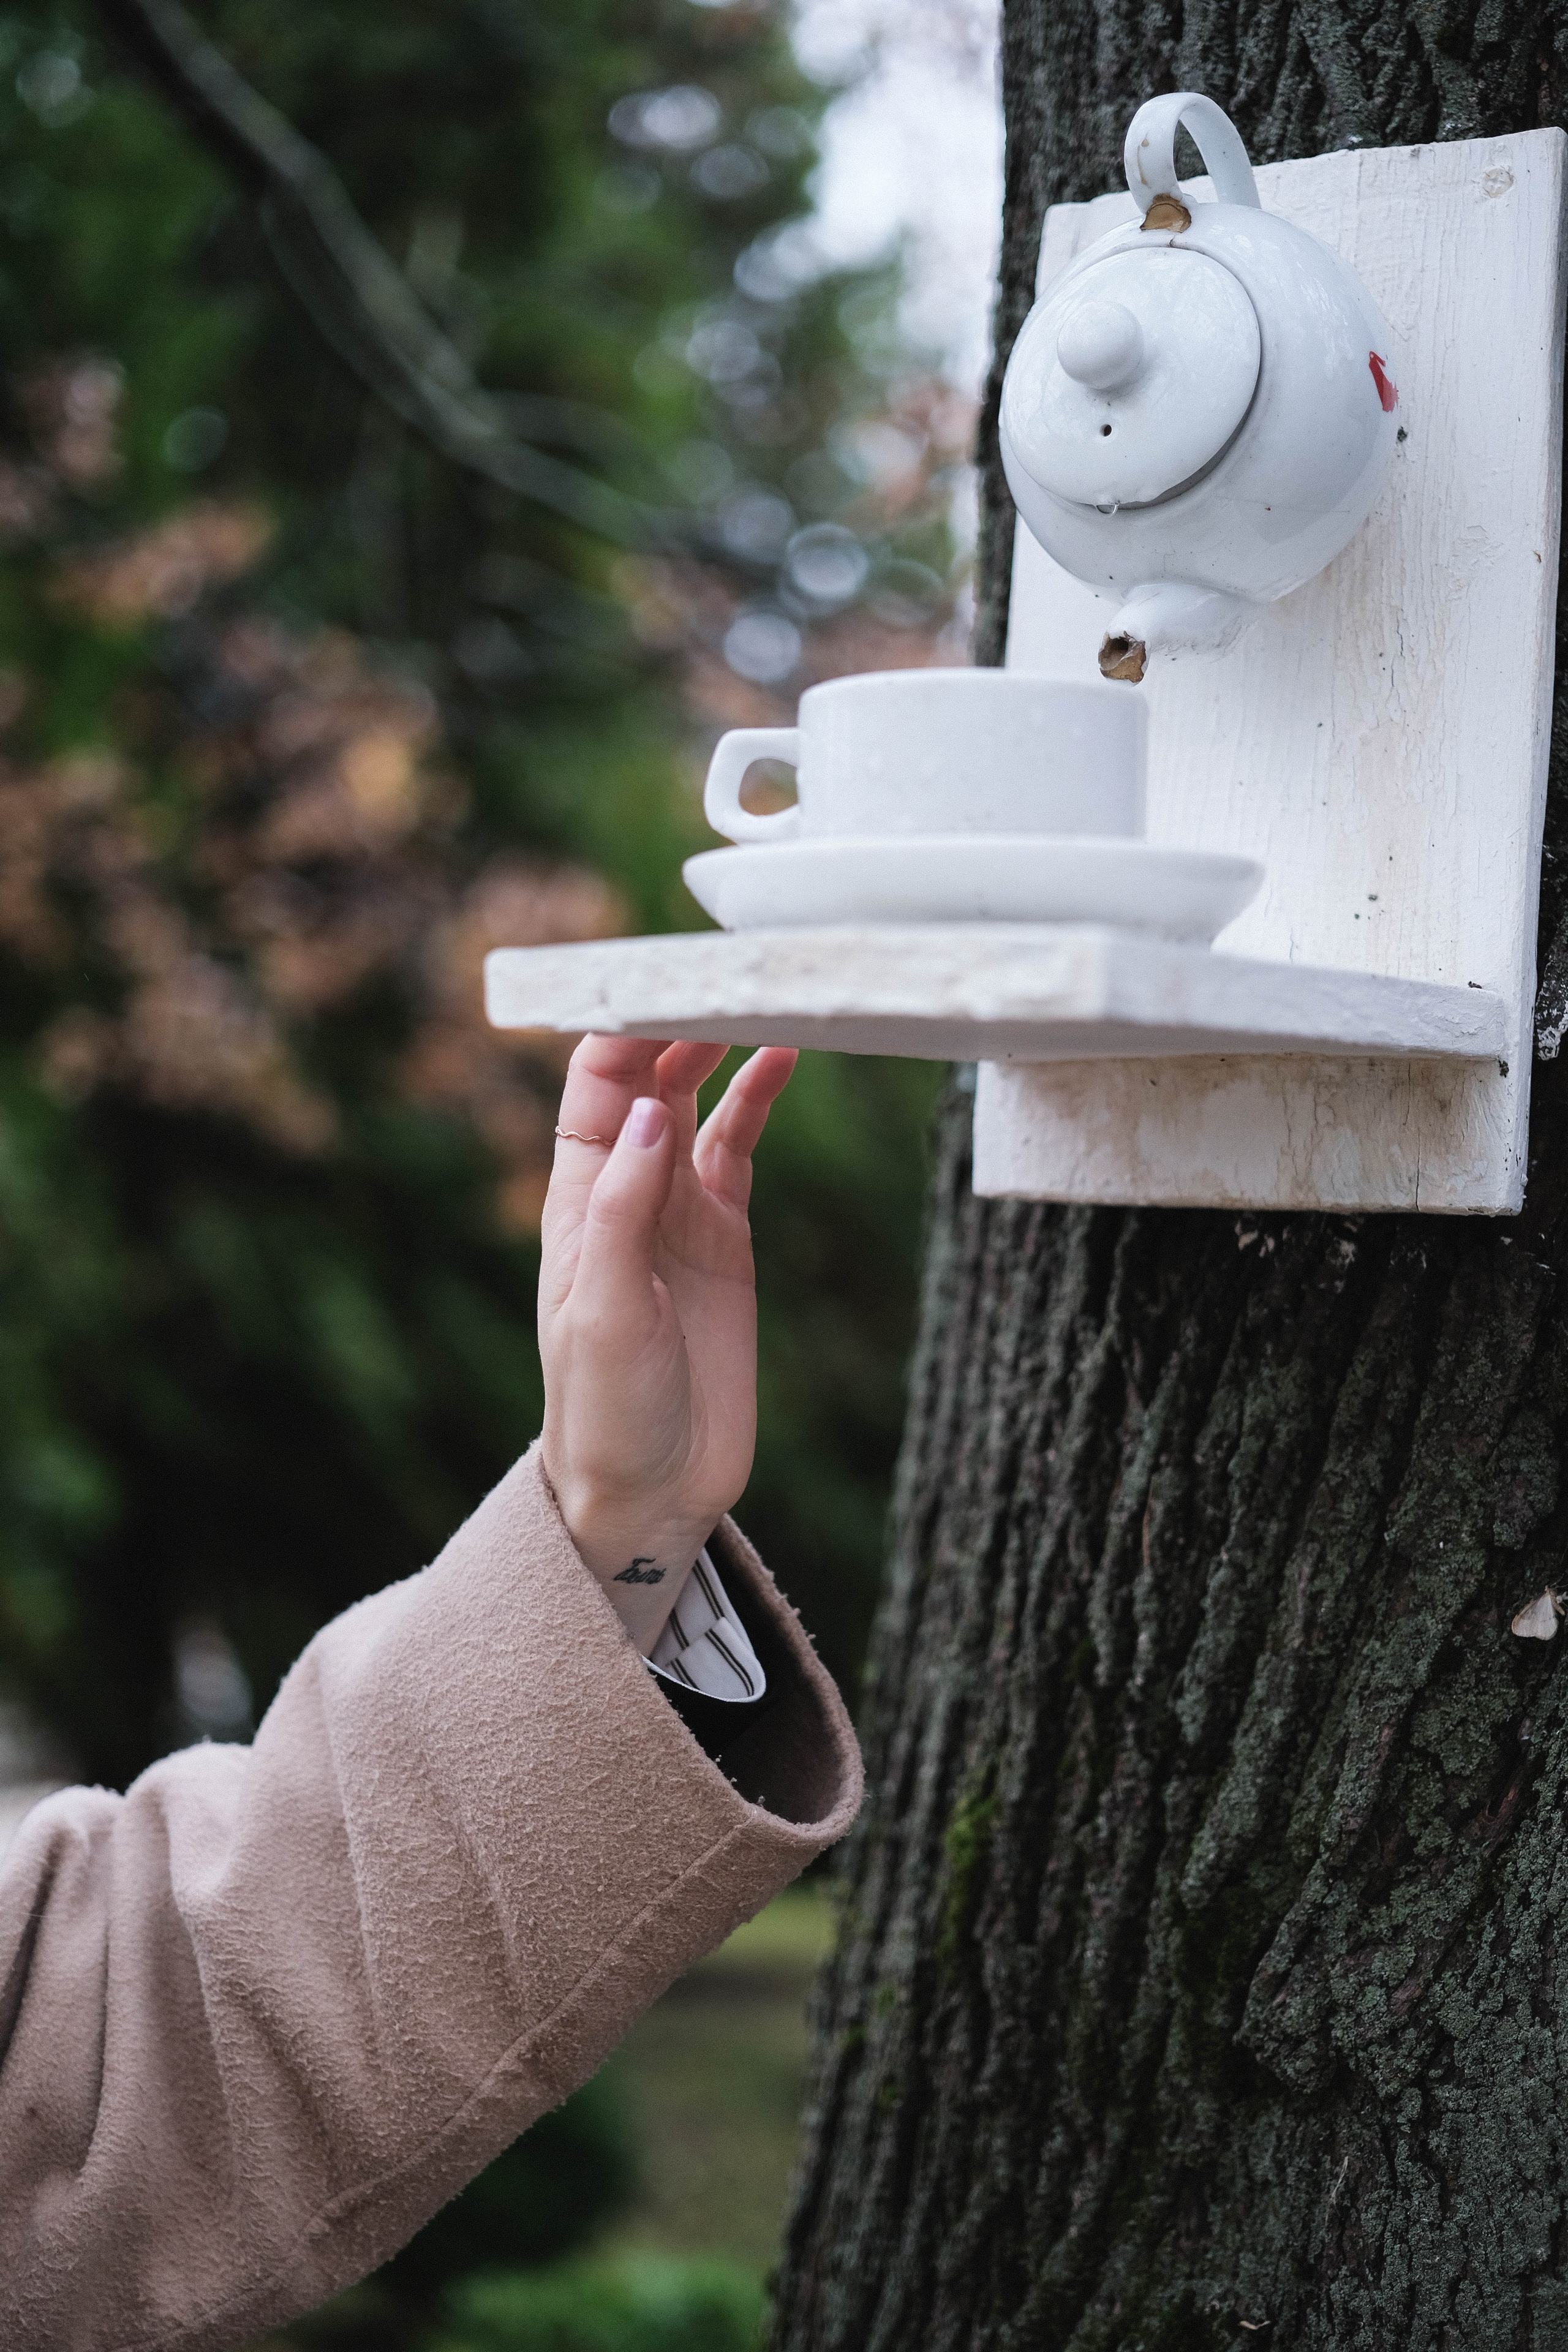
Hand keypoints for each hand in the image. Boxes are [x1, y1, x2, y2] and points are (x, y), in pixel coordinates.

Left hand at [538, 1033, 796, 1649]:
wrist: (652, 1490)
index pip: (595, 1088)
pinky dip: (758, 1097)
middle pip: (647, 1077)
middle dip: (677, 1020)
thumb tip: (652, 1111)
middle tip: (726, 973)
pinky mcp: (725, 1234)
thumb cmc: (605, 1411)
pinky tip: (782, 1057)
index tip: (660, 981)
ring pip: (697, 1098)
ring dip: (720, 1046)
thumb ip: (625, 1211)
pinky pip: (739, 1144)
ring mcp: (677, 1208)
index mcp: (578, 1200)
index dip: (621, 1029)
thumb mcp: (604, 1314)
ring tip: (759, 994)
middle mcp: (626, 1190)